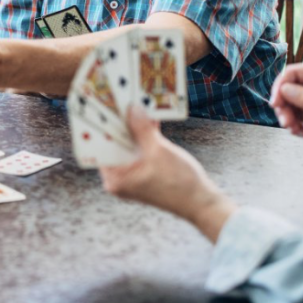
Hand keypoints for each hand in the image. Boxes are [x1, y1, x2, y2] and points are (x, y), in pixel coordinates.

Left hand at [100, 107, 236, 241]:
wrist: (202, 202)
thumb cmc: (180, 183)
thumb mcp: (158, 151)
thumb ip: (141, 129)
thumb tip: (131, 109)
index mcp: (115, 179)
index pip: (99, 147)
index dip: (100, 126)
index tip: (100, 106)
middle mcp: (119, 178)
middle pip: (114, 144)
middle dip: (118, 123)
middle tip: (116, 99)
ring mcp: (132, 175)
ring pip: (129, 145)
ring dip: (134, 127)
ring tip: (132, 103)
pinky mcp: (144, 170)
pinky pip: (140, 149)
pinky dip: (144, 135)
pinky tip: (148, 116)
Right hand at [269, 63, 302, 157]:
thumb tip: (285, 89)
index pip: (293, 73)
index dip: (280, 86)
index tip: (276, 103)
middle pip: (286, 88)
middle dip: (283, 106)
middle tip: (286, 121)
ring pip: (286, 103)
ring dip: (286, 117)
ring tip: (295, 129)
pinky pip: (291, 114)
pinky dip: (292, 125)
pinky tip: (301, 133)